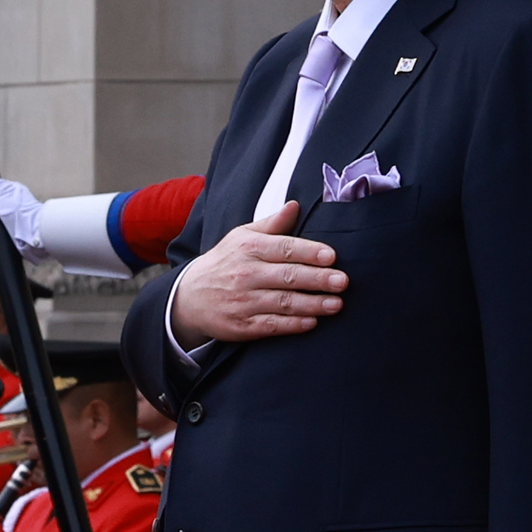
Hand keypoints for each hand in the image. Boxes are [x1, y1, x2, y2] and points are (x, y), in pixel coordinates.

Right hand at [167, 197, 344, 343]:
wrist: (188, 297)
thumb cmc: (224, 262)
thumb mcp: (242, 237)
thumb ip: (272, 224)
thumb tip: (295, 206)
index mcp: (249, 248)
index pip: (284, 248)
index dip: (309, 252)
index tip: (332, 256)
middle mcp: (246, 274)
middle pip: (287, 276)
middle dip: (317, 279)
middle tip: (343, 281)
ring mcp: (243, 301)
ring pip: (282, 303)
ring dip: (312, 304)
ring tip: (336, 304)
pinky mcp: (241, 326)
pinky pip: (271, 325)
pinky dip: (292, 325)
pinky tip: (312, 322)